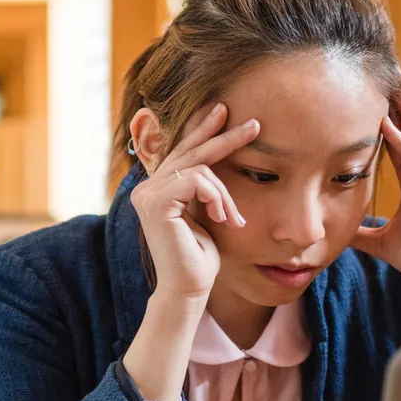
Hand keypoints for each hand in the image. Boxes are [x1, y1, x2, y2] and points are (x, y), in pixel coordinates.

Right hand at [129, 102, 257, 305]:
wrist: (189, 289)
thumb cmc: (200, 257)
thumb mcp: (205, 213)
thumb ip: (203, 187)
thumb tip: (214, 158)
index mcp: (155, 189)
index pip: (182, 153)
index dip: (202, 130)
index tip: (224, 112)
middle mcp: (145, 189)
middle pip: (190, 153)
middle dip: (224, 138)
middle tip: (254, 125)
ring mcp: (147, 195)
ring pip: (199, 169)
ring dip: (224, 193)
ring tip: (232, 218)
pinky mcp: (155, 204)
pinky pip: (197, 181)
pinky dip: (217, 197)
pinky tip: (223, 218)